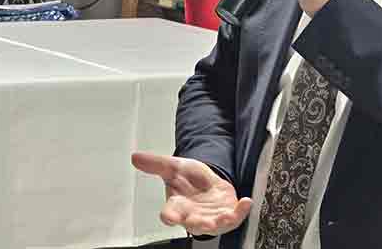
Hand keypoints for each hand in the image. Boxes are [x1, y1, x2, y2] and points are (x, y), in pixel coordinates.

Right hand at [131, 152, 251, 236]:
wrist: (207, 183)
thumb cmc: (188, 180)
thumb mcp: (174, 167)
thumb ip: (156, 164)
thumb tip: (135, 156)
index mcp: (177, 206)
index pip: (170, 213)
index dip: (169, 216)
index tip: (168, 217)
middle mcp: (192, 216)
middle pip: (193, 223)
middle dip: (199, 224)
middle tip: (205, 225)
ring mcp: (210, 218)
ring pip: (215, 225)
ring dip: (221, 222)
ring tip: (227, 216)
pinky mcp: (227, 215)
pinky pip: (235, 218)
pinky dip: (241, 212)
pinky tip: (246, 202)